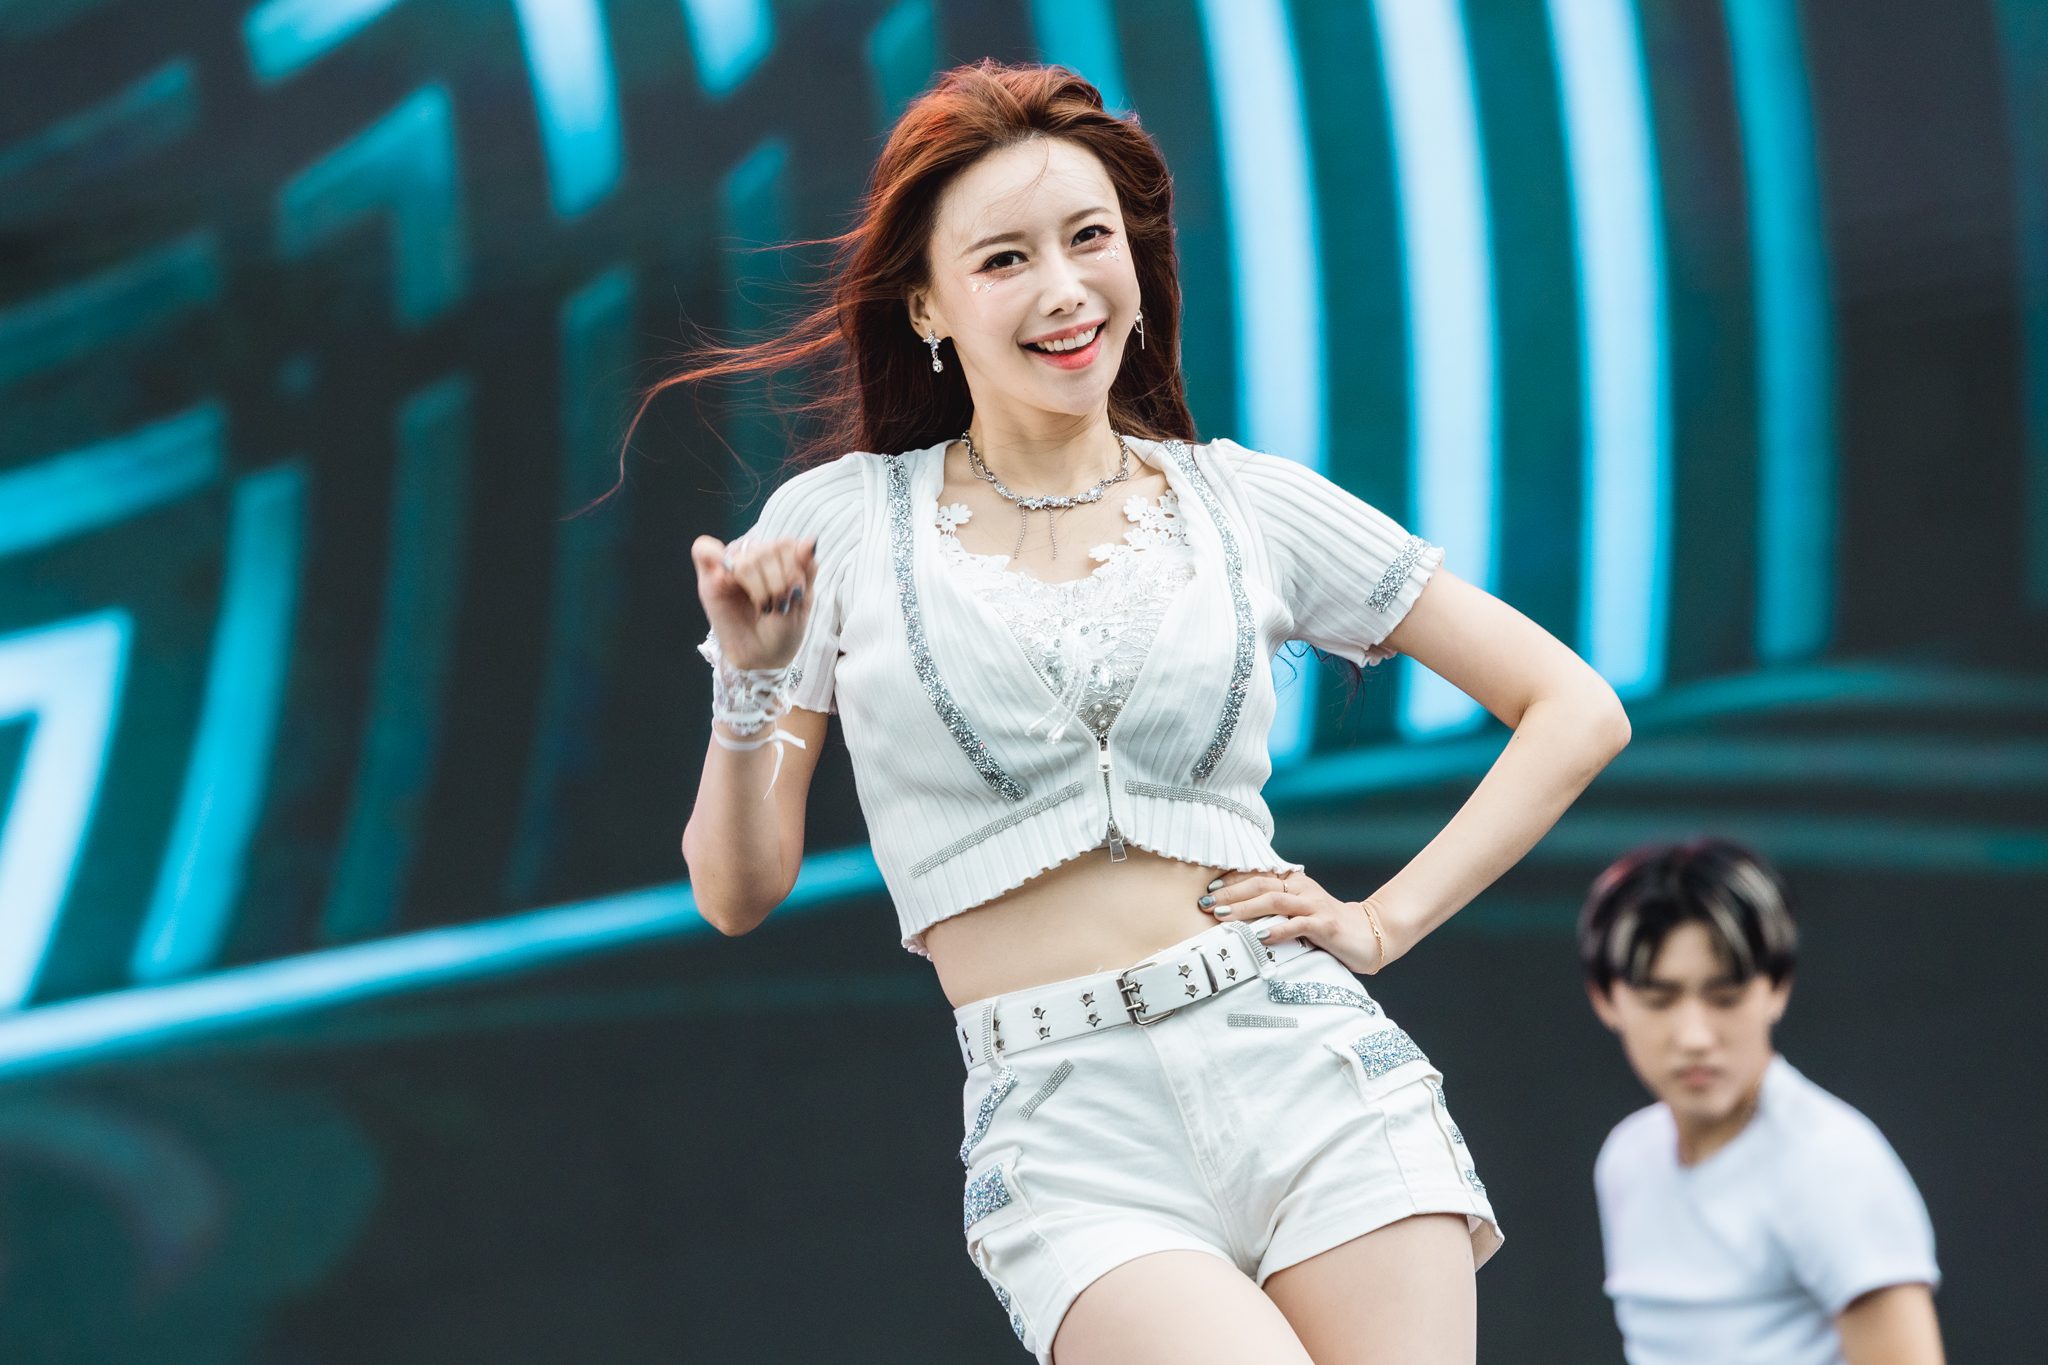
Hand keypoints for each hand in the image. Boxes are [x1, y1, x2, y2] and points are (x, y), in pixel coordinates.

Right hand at [691, 533, 816, 669]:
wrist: (763, 658)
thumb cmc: (783, 629)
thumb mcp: (803, 600)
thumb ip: (805, 569)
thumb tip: (809, 541)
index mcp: (779, 556)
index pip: (786, 544)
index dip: (793, 568)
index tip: (795, 594)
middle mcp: (754, 556)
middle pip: (767, 551)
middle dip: (778, 583)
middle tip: (777, 605)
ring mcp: (731, 565)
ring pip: (746, 561)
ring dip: (759, 588)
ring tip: (762, 606)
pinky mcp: (709, 579)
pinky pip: (703, 549)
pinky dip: (712, 553)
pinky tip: (724, 578)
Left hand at [1198, 869, 1396, 974]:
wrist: (1368, 935)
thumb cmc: (1325, 926)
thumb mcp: (1297, 911)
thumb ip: (1273, 907)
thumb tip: (1233, 911)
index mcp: (1293, 882)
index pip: (1257, 875)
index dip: (1230, 880)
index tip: (1206, 888)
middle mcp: (1302, 889)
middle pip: (1260, 884)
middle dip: (1229, 893)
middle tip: (1204, 902)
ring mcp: (1314, 905)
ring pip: (1274, 901)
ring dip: (1245, 908)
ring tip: (1222, 916)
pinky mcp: (1325, 925)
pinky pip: (1298, 925)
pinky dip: (1277, 930)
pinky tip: (1259, 936)